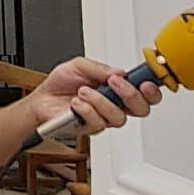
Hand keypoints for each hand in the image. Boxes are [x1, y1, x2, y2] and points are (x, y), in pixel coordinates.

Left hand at [29, 58, 160, 134]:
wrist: (41, 99)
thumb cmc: (62, 83)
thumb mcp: (79, 66)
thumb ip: (100, 68)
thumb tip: (120, 73)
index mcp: (117, 89)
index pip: (144, 93)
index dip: (152, 90)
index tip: (146, 82)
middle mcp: (114, 105)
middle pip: (140, 109)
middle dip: (131, 95)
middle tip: (115, 83)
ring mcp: (103, 118)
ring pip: (118, 117)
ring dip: (101, 101)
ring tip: (83, 91)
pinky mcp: (90, 128)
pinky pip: (97, 124)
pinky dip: (86, 110)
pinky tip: (76, 103)